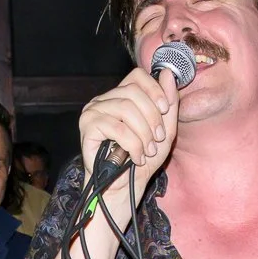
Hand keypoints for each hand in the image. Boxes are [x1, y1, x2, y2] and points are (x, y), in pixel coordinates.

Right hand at [76, 66, 179, 208]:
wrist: (126, 185)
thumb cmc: (143, 157)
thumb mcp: (164, 129)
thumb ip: (168, 102)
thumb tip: (166, 73)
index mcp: (121, 95)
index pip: (137, 76)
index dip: (154, 90)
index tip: (165, 110)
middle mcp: (105, 99)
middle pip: (133, 92)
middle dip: (152, 116)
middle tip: (157, 138)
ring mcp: (93, 111)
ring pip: (126, 109)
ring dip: (143, 133)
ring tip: (148, 151)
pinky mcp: (88, 126)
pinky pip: (117, 128)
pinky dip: (133, 144)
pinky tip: (137, 157)